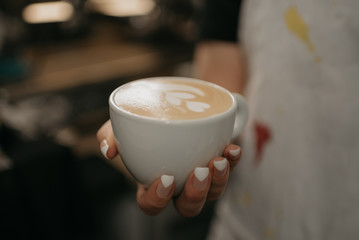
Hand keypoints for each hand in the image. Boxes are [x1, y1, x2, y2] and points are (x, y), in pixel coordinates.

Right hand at [97, 120, 241, 216]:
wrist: (180, 96)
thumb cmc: (152, 115)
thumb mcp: (127, 120)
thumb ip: (111, 133)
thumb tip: (109, 150)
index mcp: (153, 179)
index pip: (151, 204)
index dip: (157, 200)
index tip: (165, 178)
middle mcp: (179, 182)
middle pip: (187, 207)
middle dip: (194, 195)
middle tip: (197, 171)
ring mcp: (202, 174)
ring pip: (213, 193)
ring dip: (218, 182)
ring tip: (218, 160)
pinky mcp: (220, 160)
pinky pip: (231, 170)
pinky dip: (233, 161)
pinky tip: (231, 148)